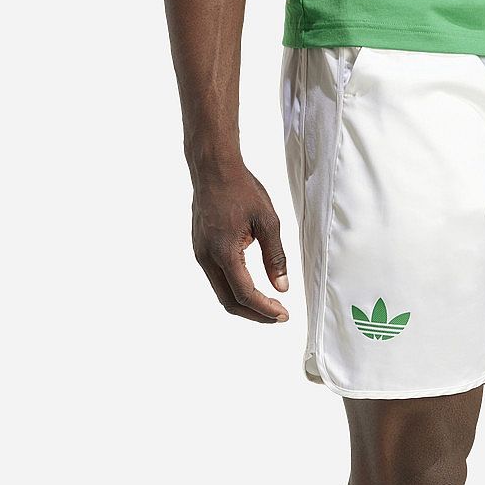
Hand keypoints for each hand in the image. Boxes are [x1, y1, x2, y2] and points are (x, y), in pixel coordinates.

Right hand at [190, 164, 288, 321]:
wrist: (213, 168)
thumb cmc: (241, 189)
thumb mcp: (268, 222)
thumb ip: (275, 257)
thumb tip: (282, 287)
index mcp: (224, 252)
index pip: (245, 294)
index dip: (265, 309)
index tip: (283, 314)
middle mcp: (207, 257)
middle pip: (229, 301)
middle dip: (255, 314)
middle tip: (278, 315)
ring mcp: (201, 254)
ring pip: (222, 292)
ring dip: (245, 303)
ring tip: (269, 304)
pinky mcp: (201, 249)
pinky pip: (217, 279)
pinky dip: (235, 290)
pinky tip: (252, 287)